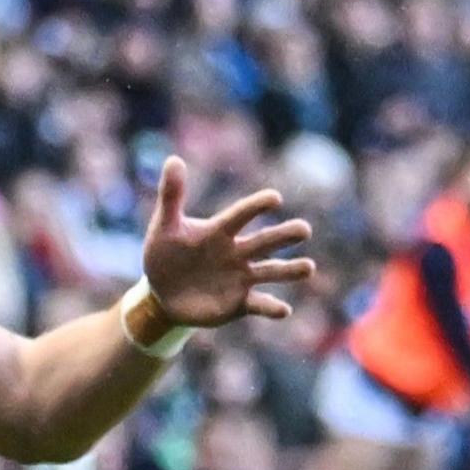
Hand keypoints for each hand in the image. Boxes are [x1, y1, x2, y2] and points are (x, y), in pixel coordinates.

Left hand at [136, 156, 316, 329]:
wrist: (162, 293)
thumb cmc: (164, 254)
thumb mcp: (164, 226)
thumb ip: (171, 196)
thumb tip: (173, 159)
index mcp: (219, 231)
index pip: (241, 216)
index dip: (256, 207)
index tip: (275, 198)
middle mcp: (236, 252)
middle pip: (265, 241)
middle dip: (284, 236)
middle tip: (304, 229)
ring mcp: (240, 278)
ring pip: (270, 272)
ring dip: (289, 270)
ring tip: (308, 267)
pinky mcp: (239, 303)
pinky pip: (259, 304)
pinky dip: (271, 307)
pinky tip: (283, 310)